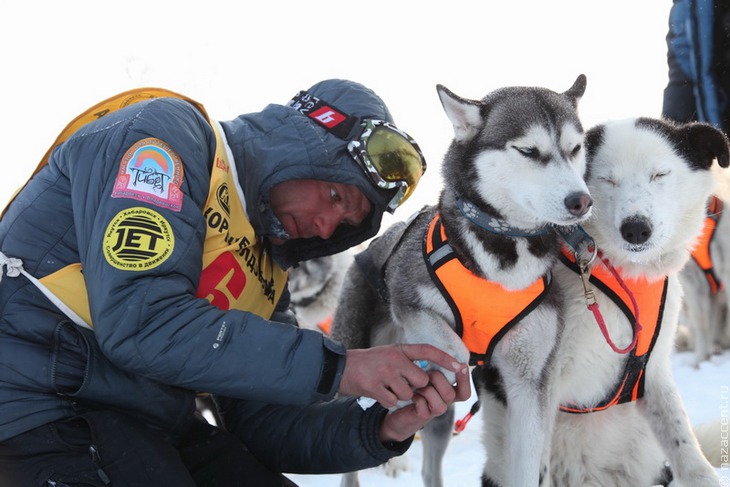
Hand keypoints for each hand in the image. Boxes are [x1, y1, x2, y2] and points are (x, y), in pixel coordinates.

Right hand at [338, 343, 467, 408]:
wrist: (341, 368)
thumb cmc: (368, 363)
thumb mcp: (389, 354)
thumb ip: (407, 361)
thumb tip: (428, 374)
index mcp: (398, 350)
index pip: (427, 351)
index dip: (444, 358)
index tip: (459, 365)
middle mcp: (394, 360)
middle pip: (420, 380)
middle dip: (415, 387)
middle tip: (401, 384)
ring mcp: (384, 374)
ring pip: (407, 394)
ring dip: (399, 395)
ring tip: (385, 386)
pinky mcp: (375, 387)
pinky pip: (392, 401)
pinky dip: (387, 401)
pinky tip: (378, 392)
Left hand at [378, 365, 470, 442]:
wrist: (395, 406)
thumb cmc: (412, 387)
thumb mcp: (425, 375)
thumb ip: (436, 367)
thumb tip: (446, 357)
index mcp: (447, 393)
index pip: (464, 392)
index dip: (465, 379)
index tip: (461, 365)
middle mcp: (443, 403)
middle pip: (451, 394)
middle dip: (438, 379)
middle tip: (426, 374)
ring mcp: (433, 412)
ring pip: (440, 403)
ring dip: (426, 389)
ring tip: (416, 385)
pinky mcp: (422, 417)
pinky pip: (424, 407)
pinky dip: (416, 398)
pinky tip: (411, 395)